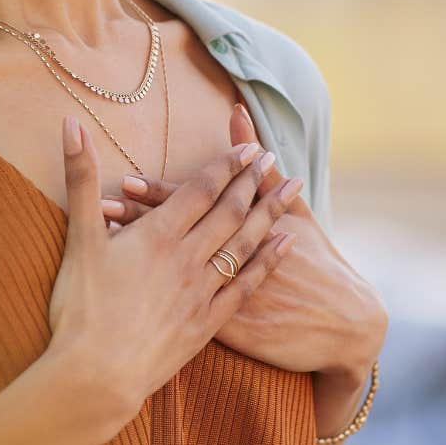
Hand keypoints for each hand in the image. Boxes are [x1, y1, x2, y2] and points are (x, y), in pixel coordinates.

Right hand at [43, 114, 301, 427]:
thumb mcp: (78, 238)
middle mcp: (187, 259)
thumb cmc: (80, 309)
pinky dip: (268, 261)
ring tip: (292, 189)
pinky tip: (286, 245)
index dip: (225, 166)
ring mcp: (201, 292)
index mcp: (157, 235)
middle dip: (252, 181)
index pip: (200, 191)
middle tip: (273, 158)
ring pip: (245, 244)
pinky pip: (247, 285)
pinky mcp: (207, 324)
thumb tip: (71, 123)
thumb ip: (80, 178)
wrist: (96, 377)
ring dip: (270, 213)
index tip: (248, 147)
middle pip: (229, 212)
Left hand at [101, 103, 387, 381]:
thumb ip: (261, 168)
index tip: (126, 178)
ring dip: (137, 258)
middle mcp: (229, 261)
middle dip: (138, 222)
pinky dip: (152, 298)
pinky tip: (121, 293)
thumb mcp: (295, 213)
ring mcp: (224, 298)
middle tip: (102, 206)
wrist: (343, 324)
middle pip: (177, 237)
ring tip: (105, 241)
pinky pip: (178, 312)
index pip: (194, 206)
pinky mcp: (223, 330)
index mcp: (244, 230)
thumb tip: (237, 113)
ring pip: (169, 273)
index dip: (159, 194)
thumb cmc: (318, 263)